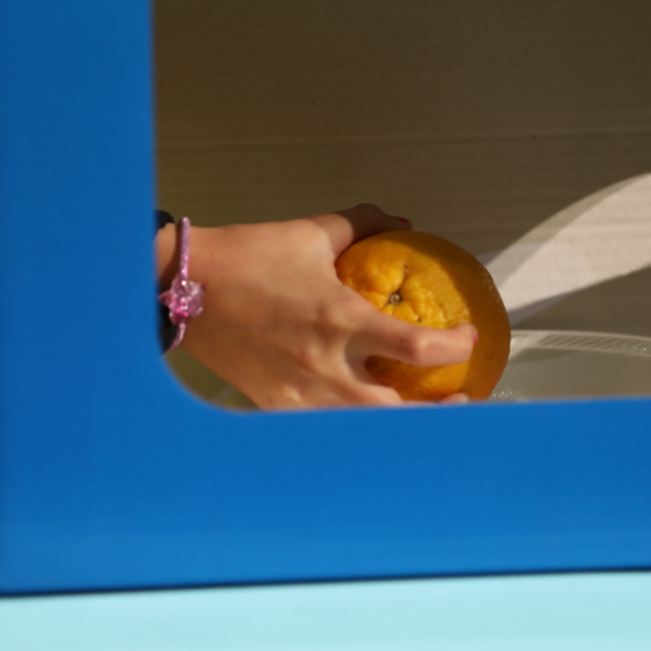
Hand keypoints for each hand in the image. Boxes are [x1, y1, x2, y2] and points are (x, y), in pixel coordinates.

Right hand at [168, 204, 476, 407]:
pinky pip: (325, 426)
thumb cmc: (247, 256)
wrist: (180, 286)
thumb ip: (361, 225)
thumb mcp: (310, 233)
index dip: (454, 347)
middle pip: (398, 410)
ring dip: (400, 423)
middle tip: (460, 395)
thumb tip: (401, 223)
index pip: (416, 347)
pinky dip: (354, 424)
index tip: (469, 338)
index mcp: (338, 319)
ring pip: (364, 427)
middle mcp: (324, 365)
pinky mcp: (276, 406)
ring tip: (421, 412)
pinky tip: (367, 413)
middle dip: (438, 410)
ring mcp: (298, 393)